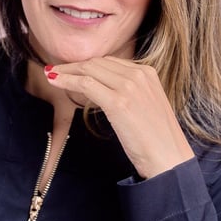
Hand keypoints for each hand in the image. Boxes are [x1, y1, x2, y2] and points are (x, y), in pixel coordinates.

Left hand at [45, 57, 193, 178]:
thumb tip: (104, 92)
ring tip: (51, 74)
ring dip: (67, 71)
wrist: (169, 158)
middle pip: (98, 63)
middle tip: (56, 69)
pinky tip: (55, 81)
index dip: (88, 64)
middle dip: (74, 65)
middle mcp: (139, 75)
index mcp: (148, 73)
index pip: (110, 62)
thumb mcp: (146, 106)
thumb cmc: (157, 139)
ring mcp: (129, 87)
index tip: (72, 68)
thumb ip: (129, 93)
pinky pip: (86, 84)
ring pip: (89, 70)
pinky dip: (67, 80)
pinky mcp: (119, 102)